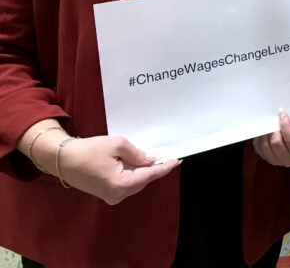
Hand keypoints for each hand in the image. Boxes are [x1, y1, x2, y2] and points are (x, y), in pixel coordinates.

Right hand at [57, 135, 179, 204]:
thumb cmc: (87, 151)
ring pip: (135, 182)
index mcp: (120, 185)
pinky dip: (133, 174)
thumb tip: (151, 160)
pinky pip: (126, 184)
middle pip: (143, 180)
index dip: (164, 167)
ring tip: (152, 158)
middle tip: (166, 156)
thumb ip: (138, 154)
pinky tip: (137, 164)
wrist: (62, 158)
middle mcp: (116, 195)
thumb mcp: (117, 145)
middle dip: (154, 168)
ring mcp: (110, 196)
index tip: (177, 161)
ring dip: (143, 171)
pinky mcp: (106, 193)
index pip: (149, 175)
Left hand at [252, 110, 289, 166]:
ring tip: (269, 125)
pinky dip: (259, 138)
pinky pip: (258, 148)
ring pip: (265, 146)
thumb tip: (282, 115)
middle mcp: (288, 160)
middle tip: (274, 119)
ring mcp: (276, 161)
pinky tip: (264, 132)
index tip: (282, 113)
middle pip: (276, 143)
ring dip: (265, 133)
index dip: (285, 125)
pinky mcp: (266, 159)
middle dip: (274, 129)